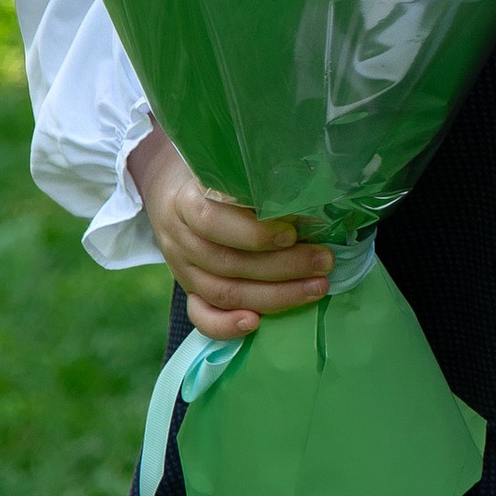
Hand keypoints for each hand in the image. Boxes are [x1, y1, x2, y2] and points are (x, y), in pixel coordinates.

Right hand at [130, 129, 330, 339]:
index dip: (253, 233)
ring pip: (223, 292)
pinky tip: (256, 325)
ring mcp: (182, 268)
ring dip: (274, 296)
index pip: (212, 221)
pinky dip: (227, 326)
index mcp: (186, 202)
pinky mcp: (188, 290)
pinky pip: (201, 316)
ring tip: (316, 288)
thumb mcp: (225, 168)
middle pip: (228, 263)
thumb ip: (254, 183)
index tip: (293, 232)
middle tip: (325, 262)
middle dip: (283, 266)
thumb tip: (311, 198)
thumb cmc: (211, 177)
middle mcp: (180, 238)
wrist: (170, 191)